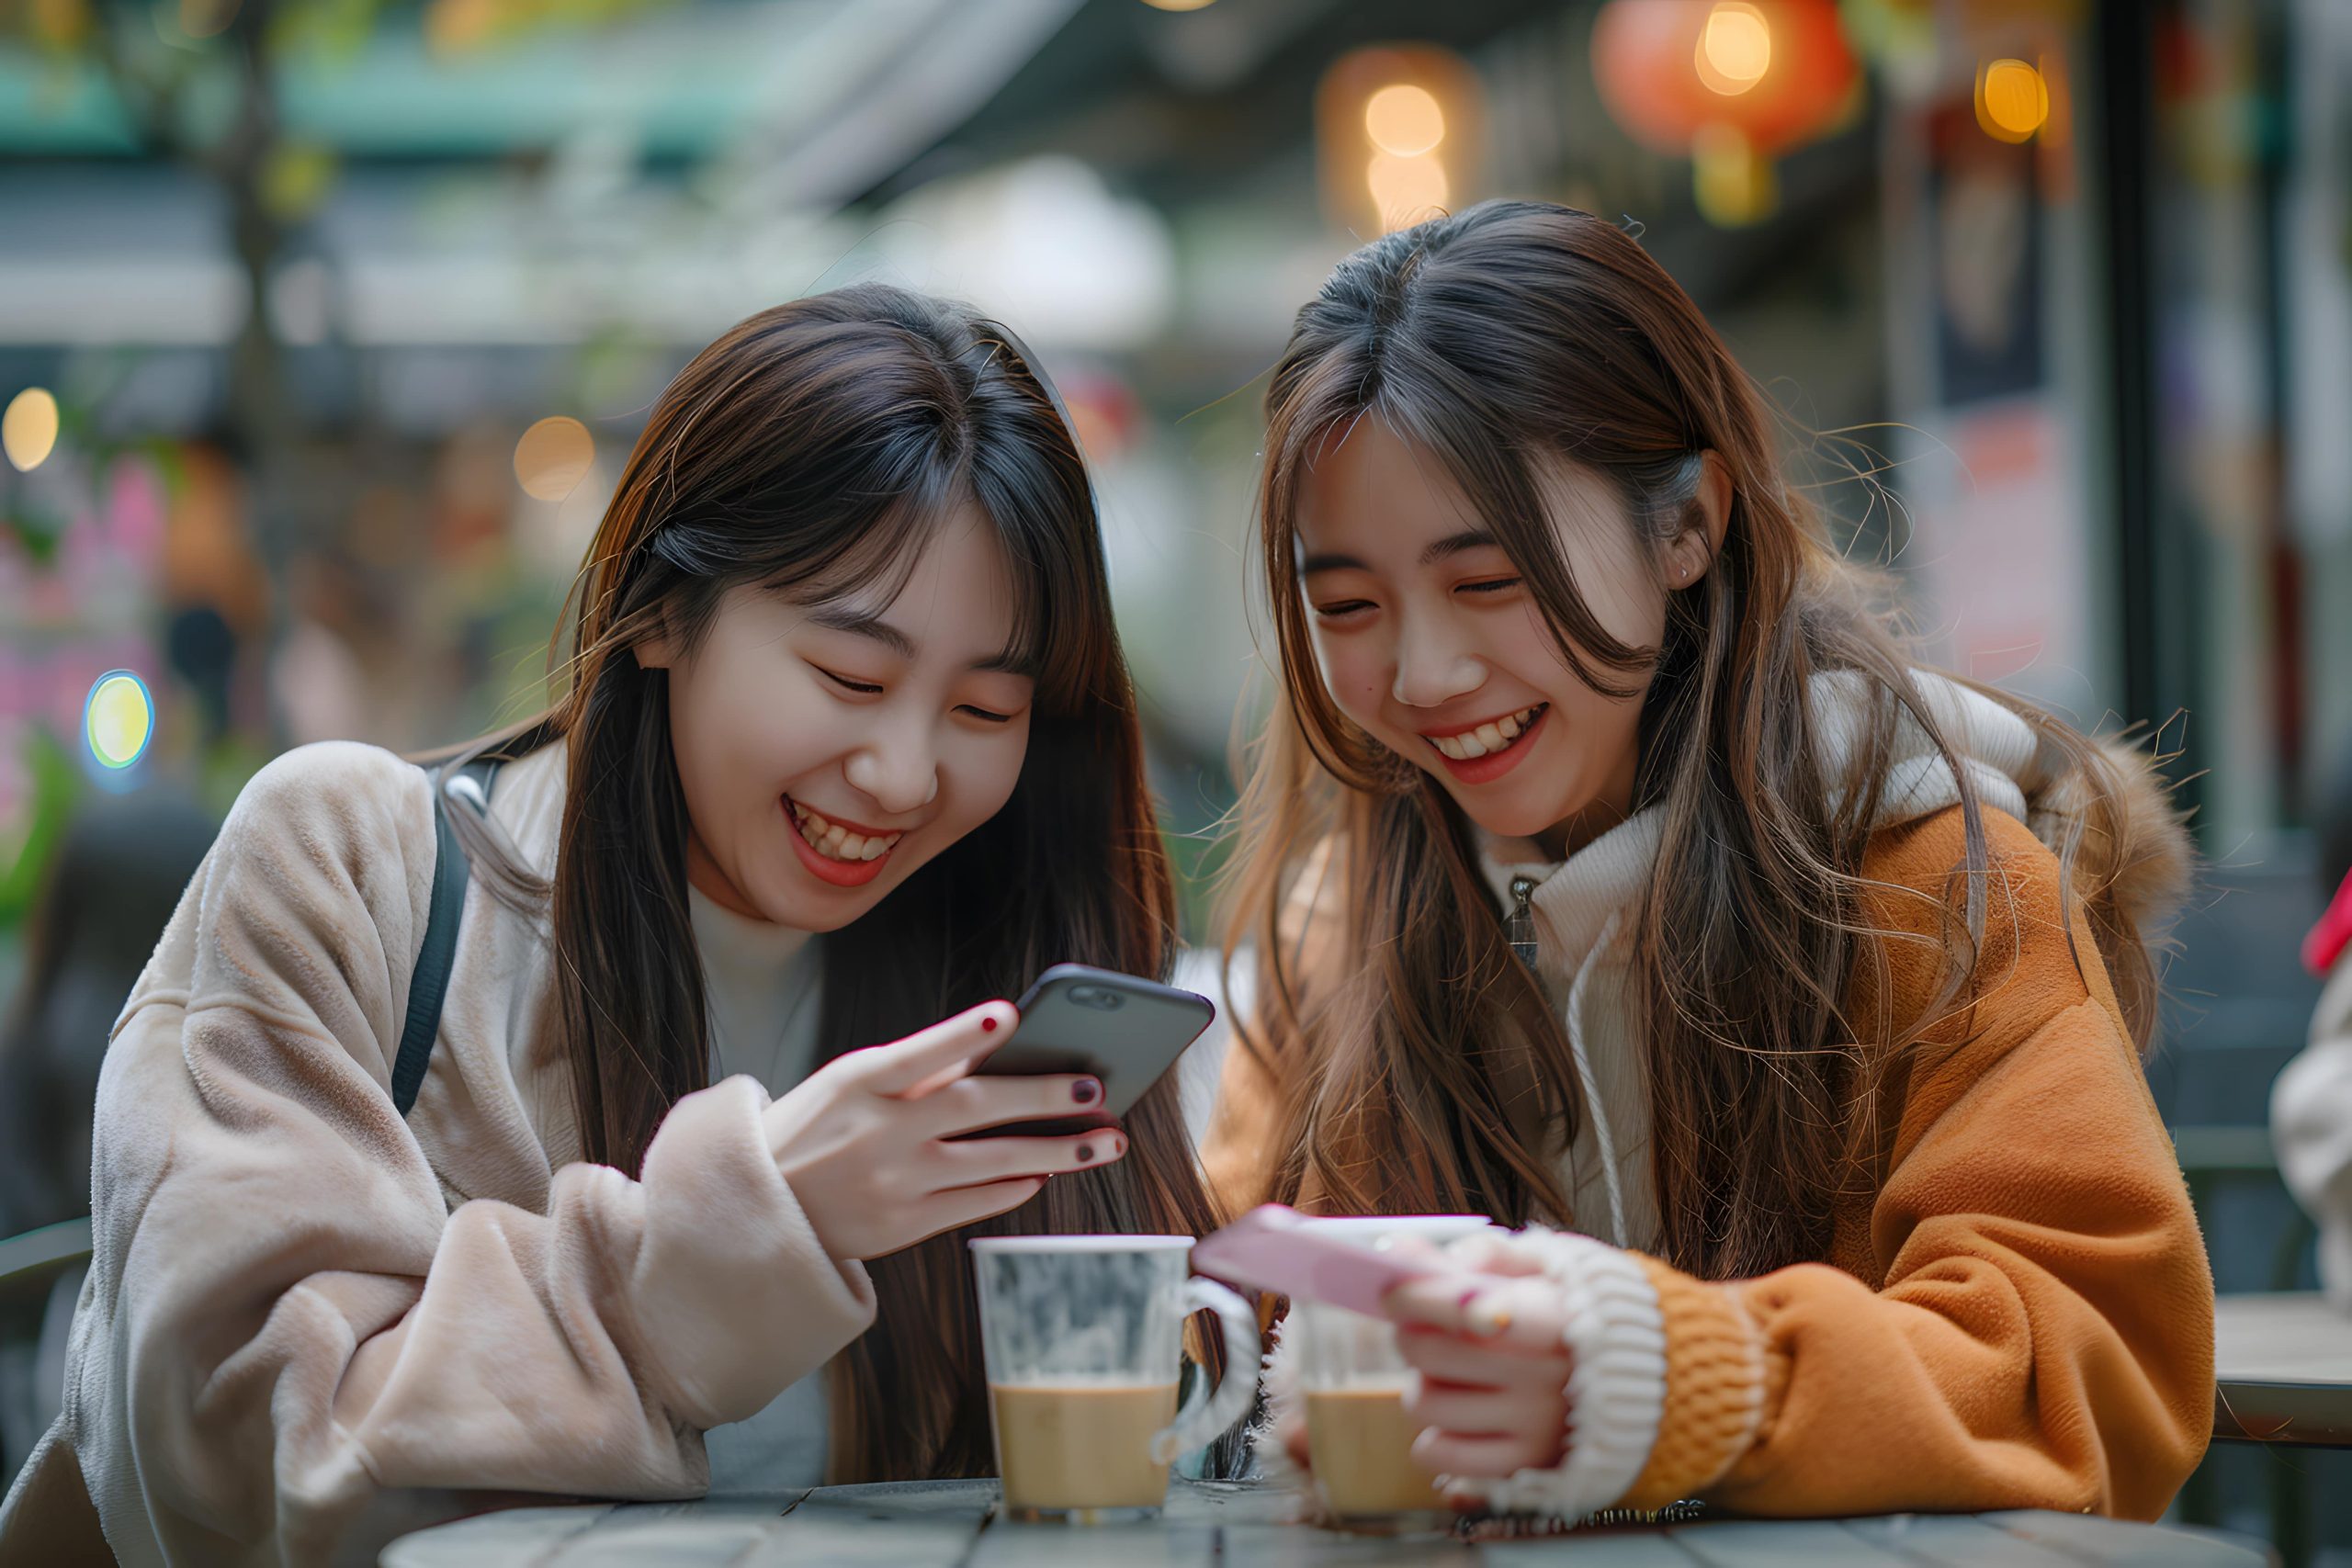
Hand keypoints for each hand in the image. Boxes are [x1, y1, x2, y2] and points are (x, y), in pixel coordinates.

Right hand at [761, 1000, 1122, 1260]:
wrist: (759, 1208)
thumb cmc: (817, 1127)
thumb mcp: (847, 1085)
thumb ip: (915, 1072)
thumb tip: (997, 1053)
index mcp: (858, 1084)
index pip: (918, 1054)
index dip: (963, 1035)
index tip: (1011, 1015)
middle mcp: (878, 1134)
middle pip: (974, 1109)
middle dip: (1043, 1096)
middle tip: (1098, 1086)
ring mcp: (894, 1184)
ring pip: (993, 1163)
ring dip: (1057, 1150)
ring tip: (1106, 1140)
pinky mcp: (902, 1226)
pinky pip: (976, 1203)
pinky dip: (1016, 1187)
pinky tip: (1046, 1172)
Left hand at [1380, 1234, 1572, 1479]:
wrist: (1648, 1377)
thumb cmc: (1575, 1308)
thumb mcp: (1544, 1265)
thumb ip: (1476, 1254)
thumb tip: (1400, 1255)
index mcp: (1551, 1318)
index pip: (1466, 1308)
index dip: (1417, 1296)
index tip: (1391, 1289)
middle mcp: (1542, 1377)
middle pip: (1426, 1352)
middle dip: (1409, 1332)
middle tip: (1419, 1325)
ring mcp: (1533, 1426)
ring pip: (1424, 1404)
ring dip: (1421, 1383)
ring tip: (1447, 1372)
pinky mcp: (1524, 1464)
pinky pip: (1440, 1455)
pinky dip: (1431, 1435)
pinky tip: (1453, 1415)